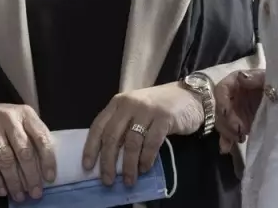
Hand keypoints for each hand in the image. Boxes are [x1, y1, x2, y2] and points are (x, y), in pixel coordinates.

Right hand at [0, 100, 55, 202]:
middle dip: (31, 175)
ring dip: (14, 181)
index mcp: (25, 114)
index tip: (50, 178)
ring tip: (19, 196)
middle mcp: (10, 119)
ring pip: (6, 160)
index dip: (47, 159)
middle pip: (24, 151)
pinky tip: (2, 191)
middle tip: (35, 193)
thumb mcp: (19, 121)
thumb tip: (44, 167)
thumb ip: (32, 137)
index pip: (41, 137)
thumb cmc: (0, 122)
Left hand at [83, 82, 203, 186]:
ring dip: (129, 165)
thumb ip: (122, 126)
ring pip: (132, 142)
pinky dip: (146, 159)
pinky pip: (151, 143)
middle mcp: (130, 104)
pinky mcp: (164, 117)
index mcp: (118, 102)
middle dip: (108, 161)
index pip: (99, 125)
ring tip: (129, 181)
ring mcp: (147, 110)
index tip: (88, 167)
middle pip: (113, 136)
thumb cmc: (158, 107)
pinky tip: (145, 168)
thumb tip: (107, 157)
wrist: (189, 96)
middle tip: (108, 180)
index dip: (91, 147)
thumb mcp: (135, 111)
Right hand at [214, 69, 264, 153]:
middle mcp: (232, 97)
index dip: (221, 101)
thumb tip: (241, 77)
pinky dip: (226, 140)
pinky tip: (226, 148)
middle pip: (220, 109)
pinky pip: (229, 133)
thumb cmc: (276, 85)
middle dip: (227, 121)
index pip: (221, 90)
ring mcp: (235, 112)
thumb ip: (256, 77)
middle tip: (239, 130)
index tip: (226, 112)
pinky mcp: (239, 125)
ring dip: (228, 132)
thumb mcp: (268, 78)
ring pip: (223, 122)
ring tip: (240, 138)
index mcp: (236, 83)